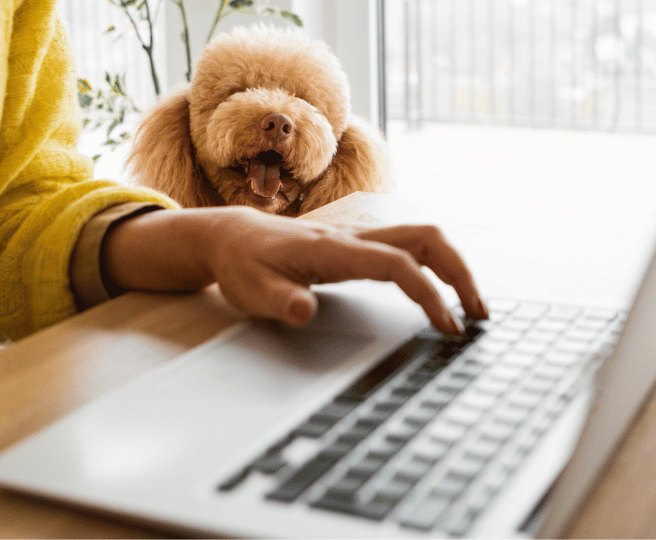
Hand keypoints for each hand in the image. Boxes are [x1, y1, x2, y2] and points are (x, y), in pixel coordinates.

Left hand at [102, 207, 487, 333]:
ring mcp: (357, 235)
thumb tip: (303, 312)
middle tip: (478, 313)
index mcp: (334, 250)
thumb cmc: (242, 265)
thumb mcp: (252, 291)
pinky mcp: (356, 241)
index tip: (447, 325)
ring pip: (421, 235)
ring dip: (452, 264)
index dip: (428, 293)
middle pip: (425, 237)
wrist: (230, 236)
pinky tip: (437, 288)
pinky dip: (434, 262)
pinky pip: (407, 243)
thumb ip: (279, 302)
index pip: (397, 265)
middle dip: (460, 272)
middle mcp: (353, 236)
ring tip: (468, 305)